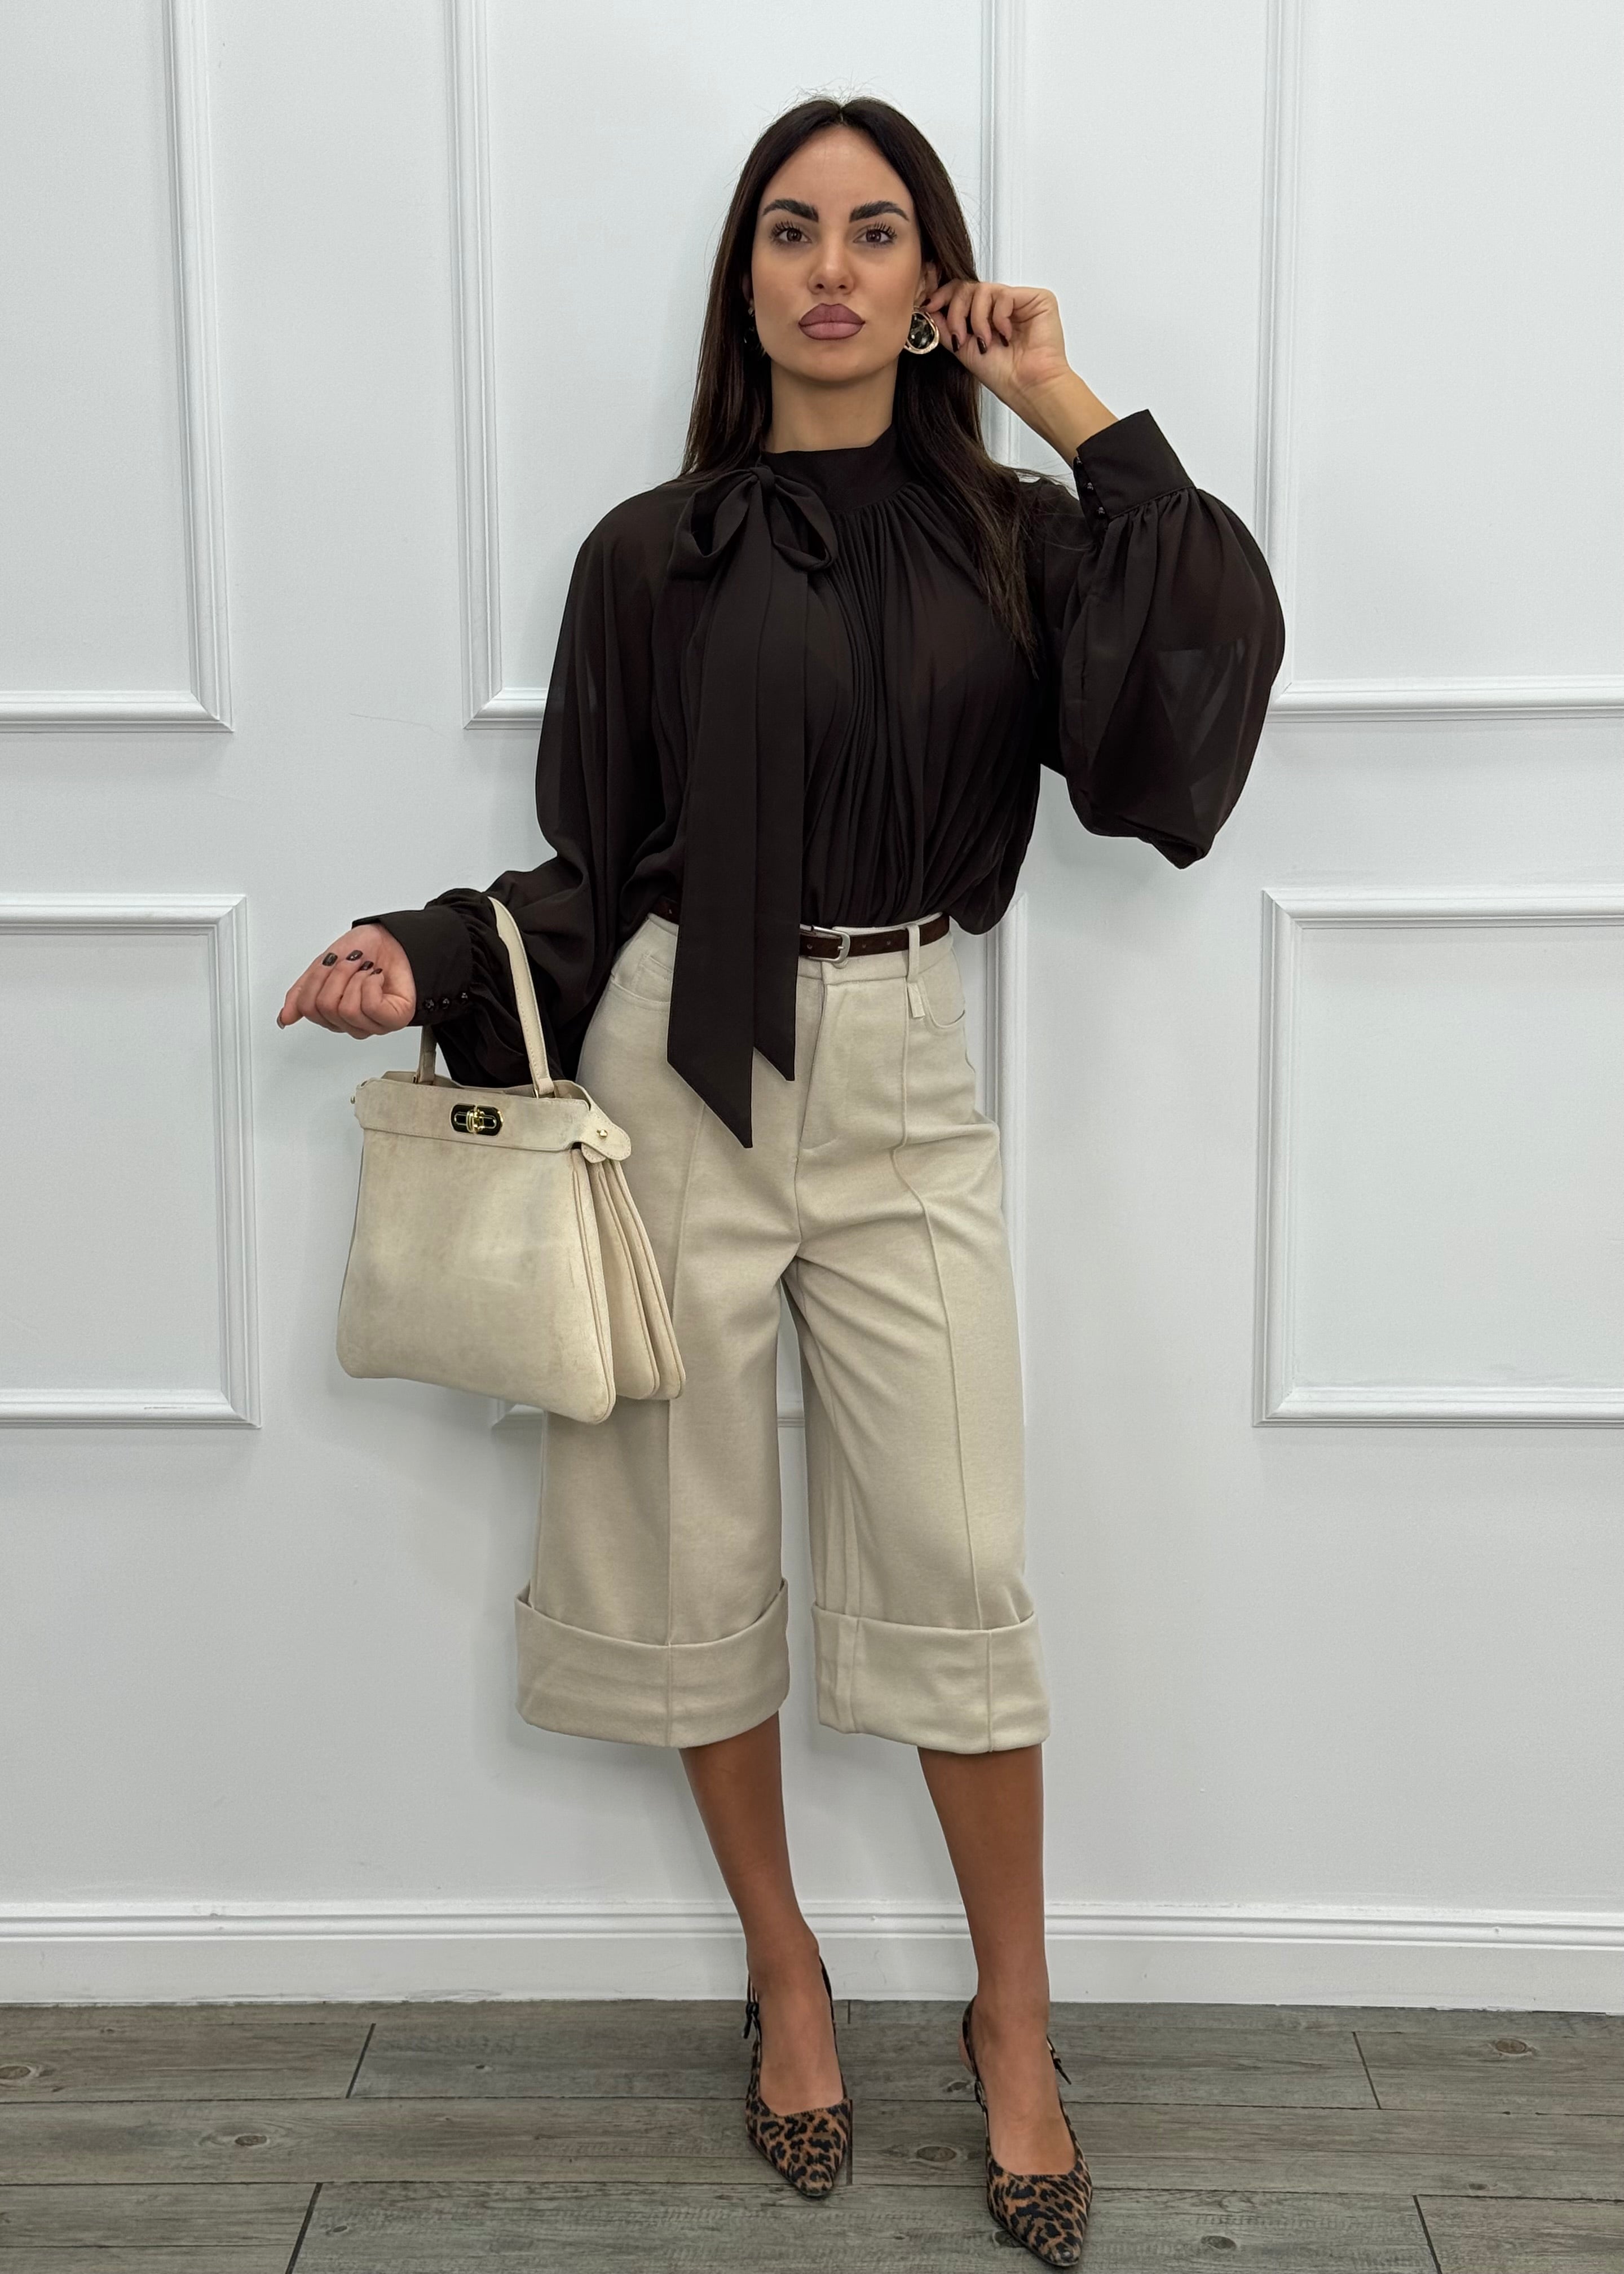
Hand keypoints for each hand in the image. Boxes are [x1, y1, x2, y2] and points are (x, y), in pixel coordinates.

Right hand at [277, 924, 415, 1038]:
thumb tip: (284, 1018)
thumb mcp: (321, 966)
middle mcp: (351, 1023)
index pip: (308, 1008)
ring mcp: (373, 1024)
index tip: (332, 962)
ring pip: (347, 1010)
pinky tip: (377, 976)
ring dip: (355, 978)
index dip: (317, 979)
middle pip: (326, 1008)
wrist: (391, 938)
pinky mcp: (393, 1019)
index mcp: (332, 1013)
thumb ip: (301, 993)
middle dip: (337, 976)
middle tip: (351, 963)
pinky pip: (370, 1007)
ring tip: (366, 969)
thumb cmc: (363, 950)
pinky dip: (371, 984)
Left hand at [921, 279, 1114, 459]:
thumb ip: (946, 327)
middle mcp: (1001, 306)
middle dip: (957, 312)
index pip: (961, 291)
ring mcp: (1018, 301)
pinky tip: (1006, 336)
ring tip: (985, 342)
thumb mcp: (963, 349)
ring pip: (983, 289)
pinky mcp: (1036, 298)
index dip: (944, 295)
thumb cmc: (1003, 375)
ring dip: (977, 319)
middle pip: (968, 287)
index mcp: (985, 315)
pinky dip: (999, 318)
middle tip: (961, 336)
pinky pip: (1004, 295)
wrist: (1027, 387)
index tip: (930, 305)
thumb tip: (929, 307)